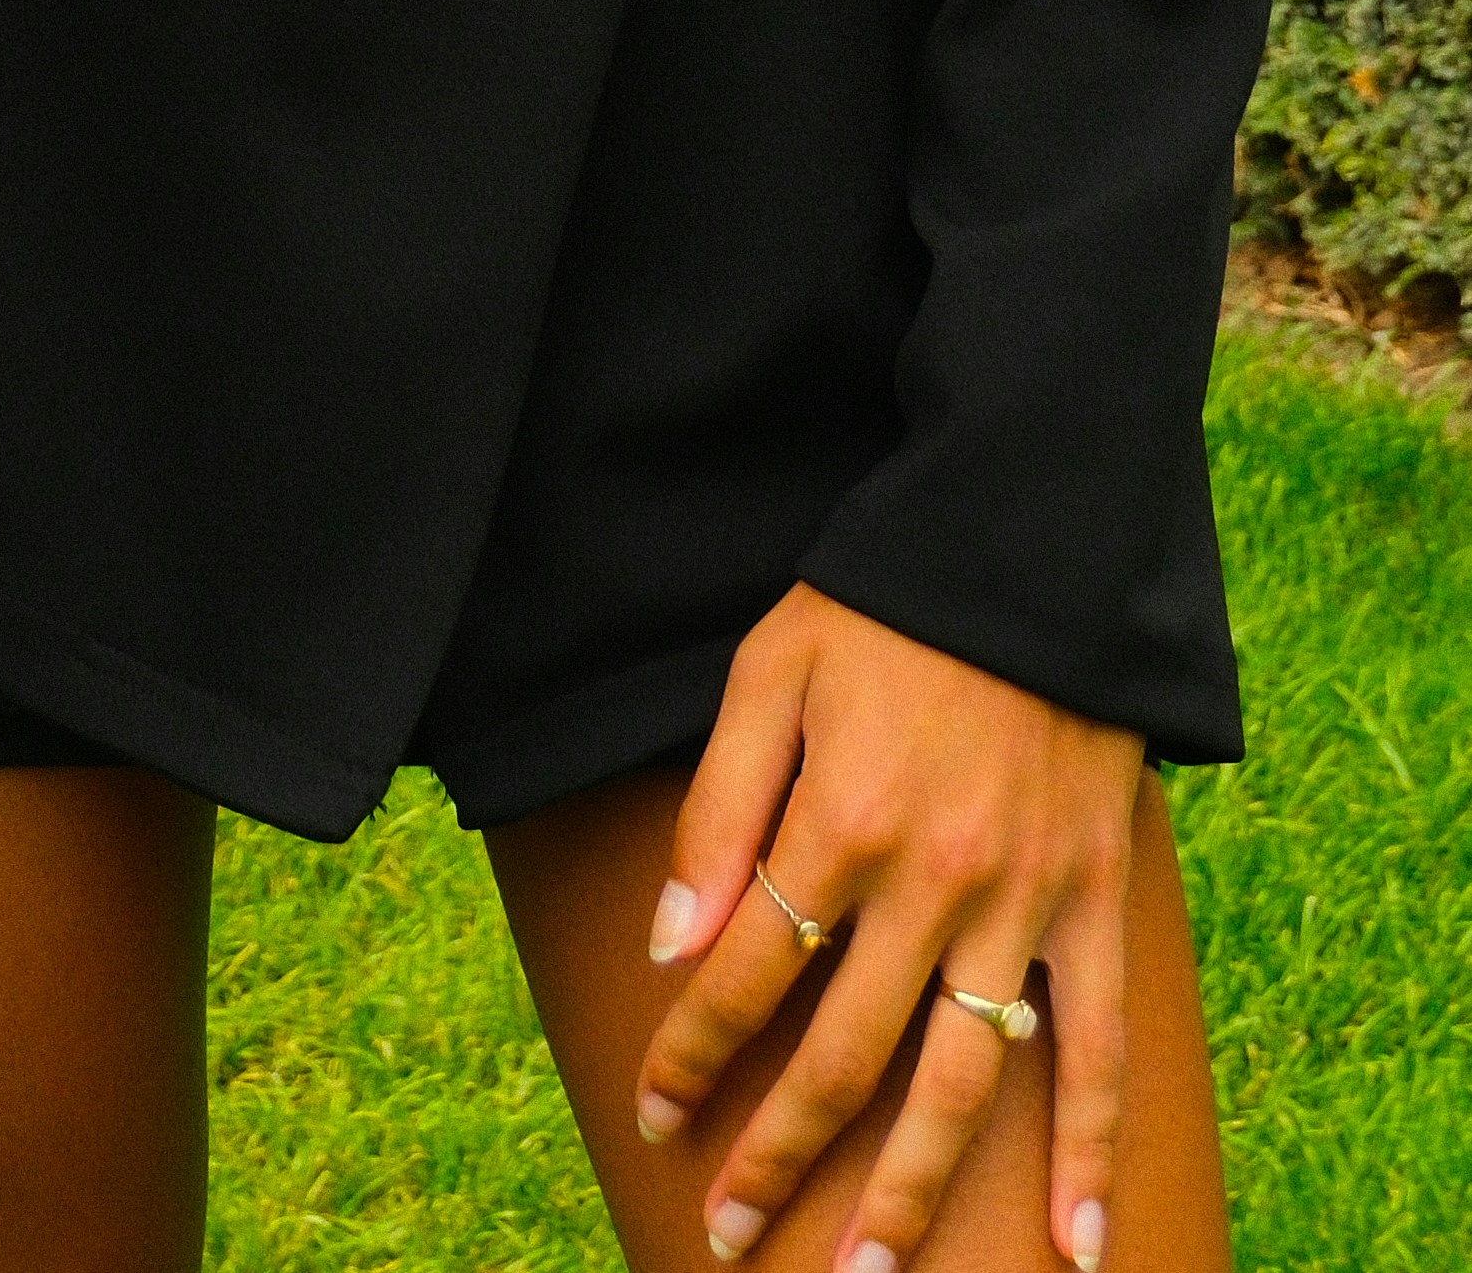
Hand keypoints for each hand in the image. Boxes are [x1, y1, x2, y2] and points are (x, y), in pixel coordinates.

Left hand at [637, 590, 1140, 1269]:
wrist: (1032, 551)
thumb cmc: (882, 603)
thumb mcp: (770, 673)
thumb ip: (718, 810)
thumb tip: (672, 946)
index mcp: (840, 820)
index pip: (745, 974)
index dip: (691, 1052)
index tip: (655, 1113)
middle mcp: (931, 881)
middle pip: (842, 1056)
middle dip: (777, 1154)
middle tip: (729, 1234)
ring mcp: (1023, 903)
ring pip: (960, 1083)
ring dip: (909, 1191)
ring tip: (864, 1271)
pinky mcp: (1096, 905)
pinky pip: (1095, 1050)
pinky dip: (1090, 1153)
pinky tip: (1077, 1246)